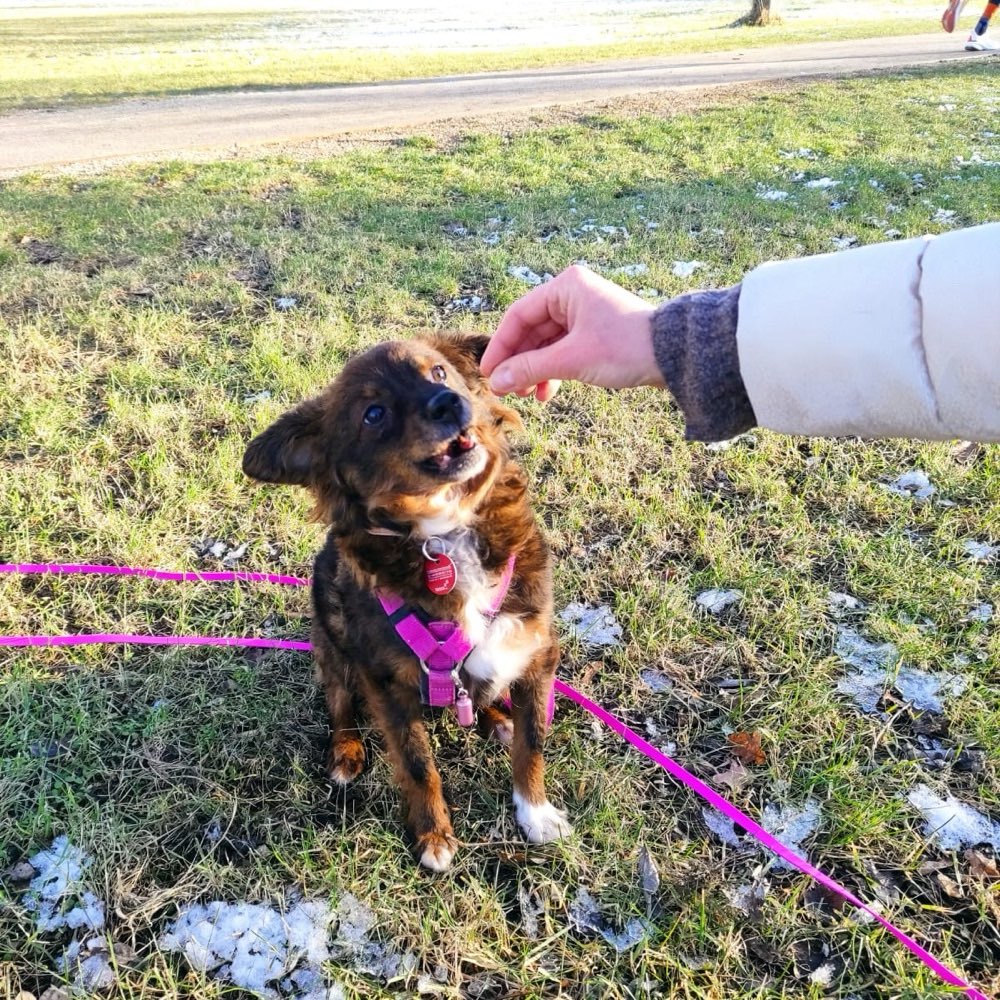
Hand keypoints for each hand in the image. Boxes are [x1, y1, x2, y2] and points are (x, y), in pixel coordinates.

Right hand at [481, 265, 662, 400]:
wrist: (673, 355)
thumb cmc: (625, 347)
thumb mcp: (571, 360)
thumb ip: (529, 368)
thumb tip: (496, 381)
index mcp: (565, 287)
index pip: (519, 315)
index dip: (500, 346)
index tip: (488, 373)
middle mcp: (572, 295)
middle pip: (531, 330)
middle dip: (518, 362)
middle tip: (506, 389)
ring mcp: (584, 313)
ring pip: (546, 343)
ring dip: (534, 369)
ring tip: (526, 394)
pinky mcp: (595, 332)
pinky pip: (563, 349)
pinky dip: (553, 370)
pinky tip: (546, 392)